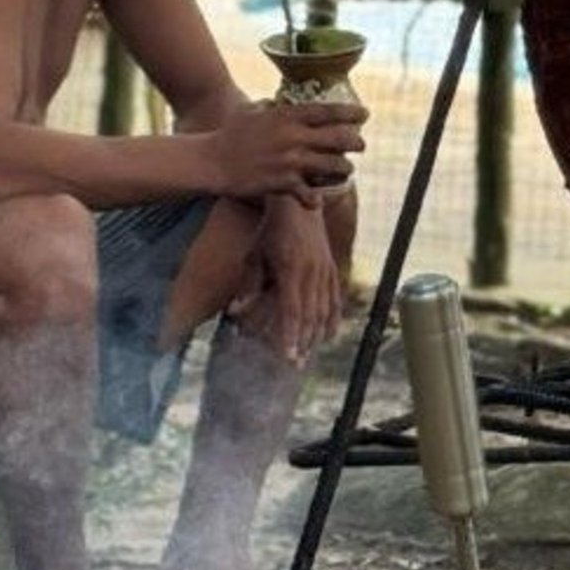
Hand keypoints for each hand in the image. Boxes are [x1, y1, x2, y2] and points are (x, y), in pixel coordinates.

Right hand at [211, 100, 366, 204]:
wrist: (212, 161)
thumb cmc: (231, 133)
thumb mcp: (252, 110)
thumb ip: (272, 106)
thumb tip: (279, 100)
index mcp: (287, 116)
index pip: (328, 111)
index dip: (351, 112)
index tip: (365, 114)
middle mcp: (293, 137)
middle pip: (339, 138)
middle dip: (356, 142)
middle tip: (360, 145)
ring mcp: (290, 161)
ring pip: (333, 166)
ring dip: (343, 169)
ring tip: (345, 170)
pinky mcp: (283, 183)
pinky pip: (310, 194)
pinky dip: (315, 198)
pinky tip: (316, 199)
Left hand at [228, 198, 340, 364]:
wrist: (298, 205)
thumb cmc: (271, 230)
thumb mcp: (255, 254)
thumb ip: (249, 284)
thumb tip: (235, 311)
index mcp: (291, 271)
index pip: (291, 312)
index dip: (290, 337)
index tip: (288, 357)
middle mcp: (311, 273)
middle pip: (309, 316)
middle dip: (303, 343)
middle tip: (297, 364)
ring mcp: (324, 271)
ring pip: (323, 310)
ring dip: (316, 335)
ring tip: (310, 354)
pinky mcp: (330, 267)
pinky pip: (334, 298)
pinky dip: (333, 317)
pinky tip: (329, 334)